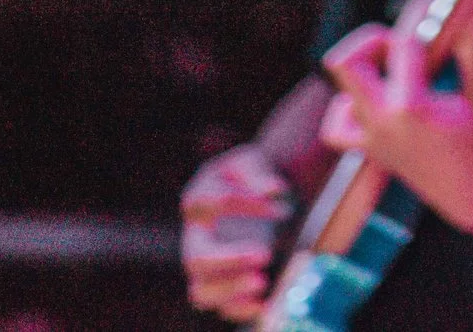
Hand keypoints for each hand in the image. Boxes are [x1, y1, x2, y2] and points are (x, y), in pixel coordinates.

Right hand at [179, 140, 293, 320]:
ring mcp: (206, 266)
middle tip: (265, 253)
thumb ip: (258, 173)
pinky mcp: (222, 284)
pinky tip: (267, 305)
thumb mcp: (252, 163)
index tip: (277, 206)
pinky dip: (242, 309)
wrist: (259, 194)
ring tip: (262, 282)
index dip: (242, 204)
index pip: (210, 202)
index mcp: (198, 200)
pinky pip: (222, 307)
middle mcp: (195, 237)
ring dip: (231, 291)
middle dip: (230, 259)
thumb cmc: (251, 177)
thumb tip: (273, 190)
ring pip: (202, 290)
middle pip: (196, 258)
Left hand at [320, 0, 472, 235]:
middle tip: (405, 46)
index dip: (421, 22)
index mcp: (410, 107)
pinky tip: (376, 101)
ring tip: (396, 75)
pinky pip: (337, 130)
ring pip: (340, 94)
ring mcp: (373, 140)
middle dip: (372, 42)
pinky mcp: (373, 153)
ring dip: (363, 75)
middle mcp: (383, 123)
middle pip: (346, 63)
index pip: (402, 45)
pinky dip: (347, 109)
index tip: (436, 15)